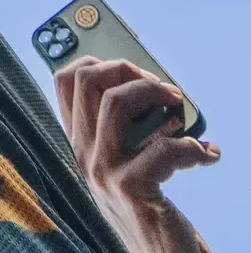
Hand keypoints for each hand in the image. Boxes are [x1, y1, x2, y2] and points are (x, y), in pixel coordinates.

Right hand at [55, 56, 217, 252]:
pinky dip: (194, 146)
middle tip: (160, 88)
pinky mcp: (131, 190)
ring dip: (156, 95)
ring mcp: (103, 172)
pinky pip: (164, 148)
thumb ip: (118, 132)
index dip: (97, 61)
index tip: (131, 70)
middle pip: (88, 81)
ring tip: (181, 108)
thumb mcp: (120, 166)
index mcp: (79, 145)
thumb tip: (144, 85)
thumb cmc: (147, 210)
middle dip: (128, 70)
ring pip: (115, 103)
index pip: (63, 82)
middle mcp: (83, 155)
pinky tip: (208, 154)